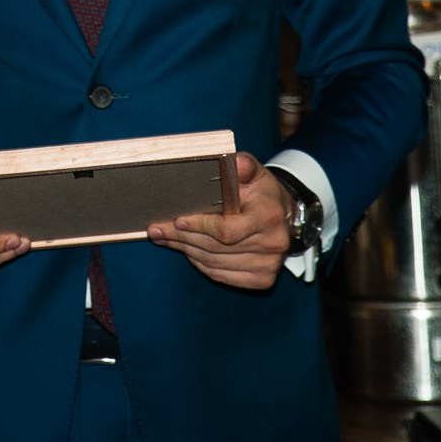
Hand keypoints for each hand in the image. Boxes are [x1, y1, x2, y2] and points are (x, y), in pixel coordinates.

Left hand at [146, 152, 292, 290]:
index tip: (177, 219)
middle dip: (182, 238)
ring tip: (165, 238)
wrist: (284, 216)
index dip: (199, 226)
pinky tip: (188, 251)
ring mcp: (268, 266)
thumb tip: (232, 161)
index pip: (227, 231)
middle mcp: (272, 244)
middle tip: (156, 229)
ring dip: (186, 251)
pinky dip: (201, 264)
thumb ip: (242, 166)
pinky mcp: (262, 280)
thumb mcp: (254, 172)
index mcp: (268, 216)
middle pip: (216, 248)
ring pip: (214, 263)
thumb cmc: (261, 192)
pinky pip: (221, 275)